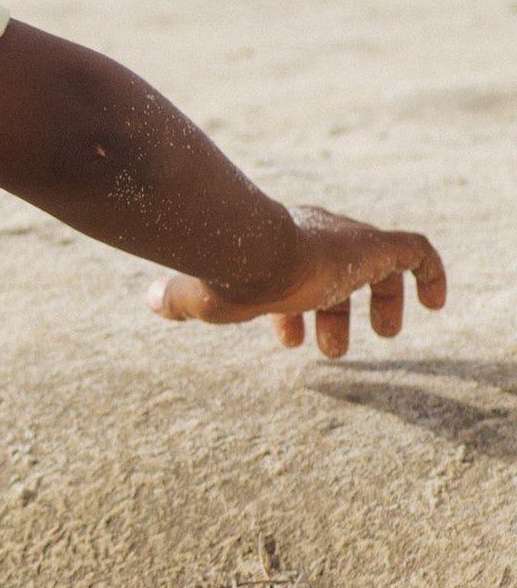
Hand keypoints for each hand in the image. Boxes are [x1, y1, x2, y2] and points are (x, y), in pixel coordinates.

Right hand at [147, 205, 446, 358]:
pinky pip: (417, 251)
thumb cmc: (223, 274)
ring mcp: (347, 240)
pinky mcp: (374, 246)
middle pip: (336, 271)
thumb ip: (177, 298)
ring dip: (380, 301)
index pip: (293, 273)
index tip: (287, 342)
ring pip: (378, 263)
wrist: (249, 249)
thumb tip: (151, 301)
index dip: (290, 309)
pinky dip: (431, 276)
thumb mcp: (197, 293)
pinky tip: (436, 305)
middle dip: (333, 311)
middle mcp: (315, 236)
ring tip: (380, 338)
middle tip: (331, 351)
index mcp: (276, 246)